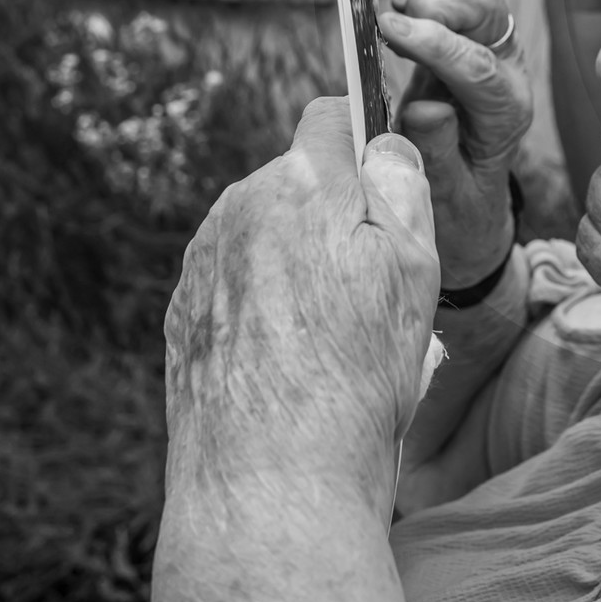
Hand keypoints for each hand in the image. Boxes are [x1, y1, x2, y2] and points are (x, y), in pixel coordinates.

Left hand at [162, 99, 438, 512]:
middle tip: (378, 287)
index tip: (388, 181)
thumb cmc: (356, 374)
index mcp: (300, 182)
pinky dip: (270, 309)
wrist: (270, 485)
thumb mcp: (416, 267)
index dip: (367, 139)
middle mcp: (238, 208)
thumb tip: (384, 146)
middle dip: (339, 216)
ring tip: (339, 340)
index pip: (332, 116)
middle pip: (302, 183)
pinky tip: (298, 362)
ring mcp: (203, 263)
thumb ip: (402, 187)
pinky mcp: (184, 317)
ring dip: (303, 264)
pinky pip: (240, 287)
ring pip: (270, 236)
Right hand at [378, 0, 531, 287]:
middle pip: (489, 9)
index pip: (478, 66)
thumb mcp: (443, 193)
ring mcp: (494, 41)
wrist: (466, 188)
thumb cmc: (452, 195)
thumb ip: (436, 152)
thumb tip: (427, 108)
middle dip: (439, 5)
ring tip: (396, 18)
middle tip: (391, 23)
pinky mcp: (474, 23)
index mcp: (506, 113)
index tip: (388, 30)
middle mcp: (508, 69)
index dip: (432, 43)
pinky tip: (403, 7)